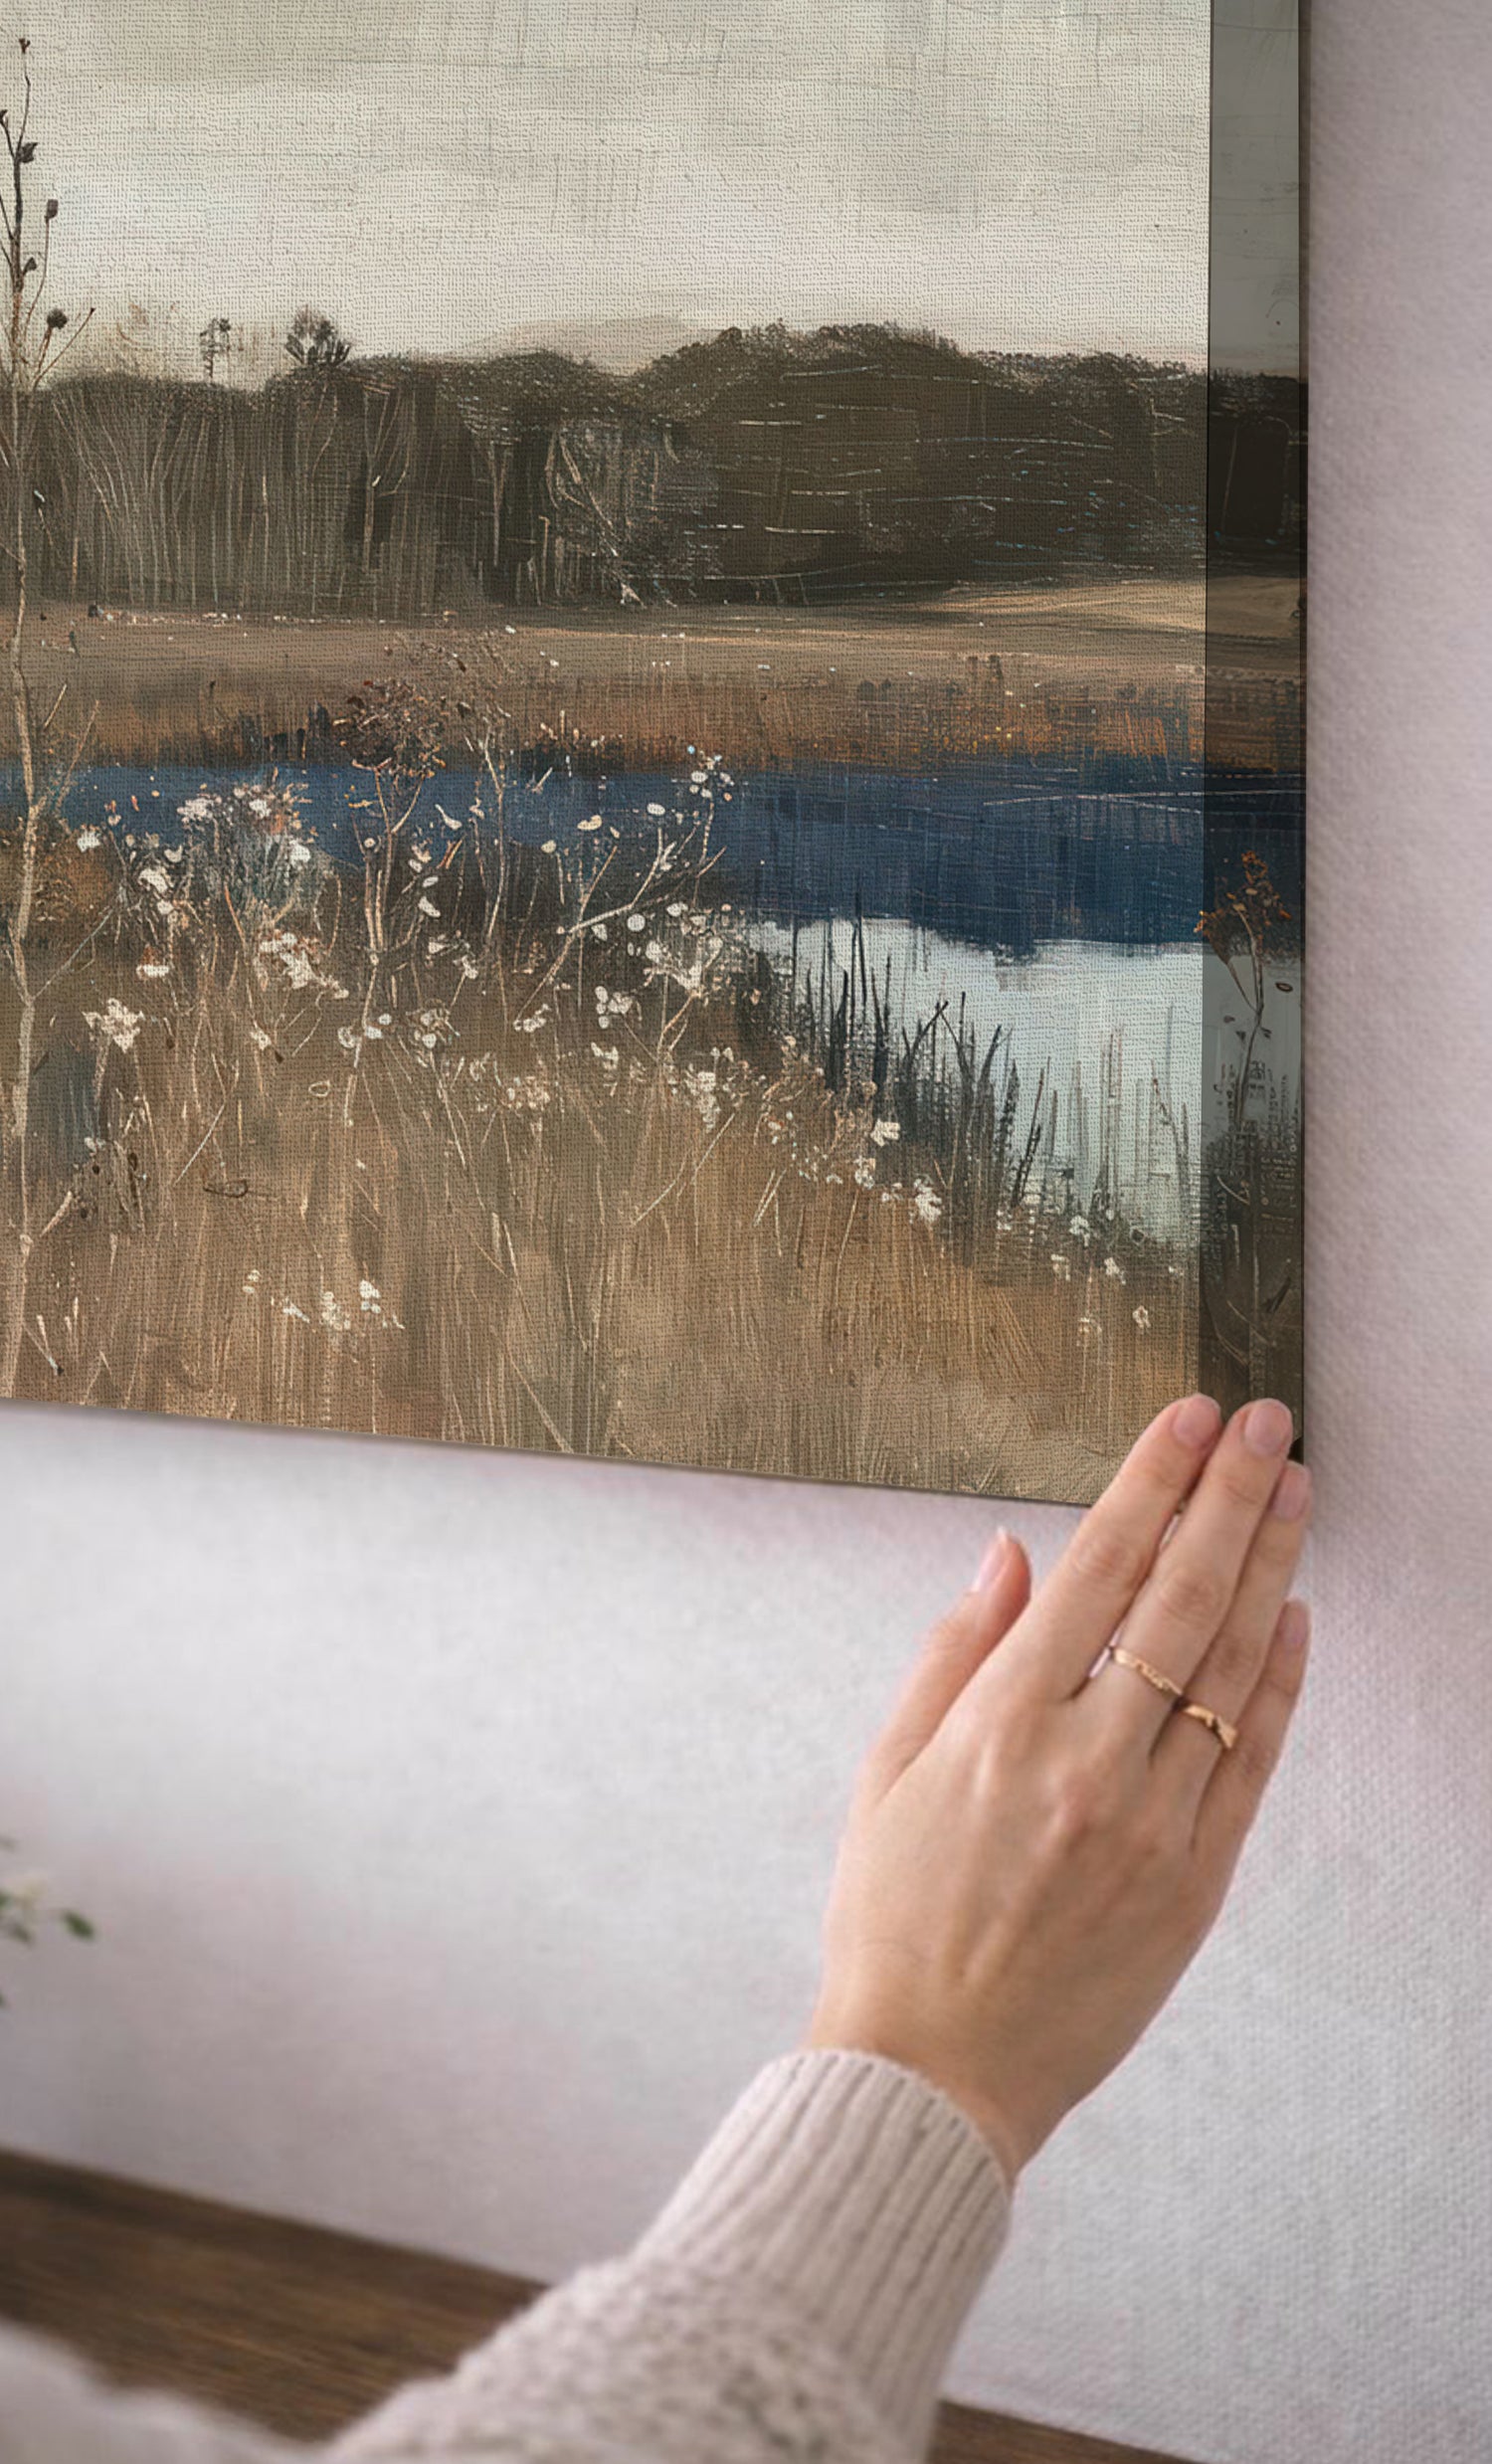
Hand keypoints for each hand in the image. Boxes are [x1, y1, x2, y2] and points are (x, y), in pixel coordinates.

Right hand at [803, 1394, 1311, 2191]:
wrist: (932, 2074)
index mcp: (1001, 1724)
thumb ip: (954, 1653)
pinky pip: (1251, 1761)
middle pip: (1180, 1598)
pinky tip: (1297, 1616)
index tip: (1188, 1419)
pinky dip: (1281, 1683)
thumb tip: (1008, 1555)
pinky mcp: (1193, 1882)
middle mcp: (1085, 1762)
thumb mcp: (887, 1772)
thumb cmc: (893, 1922)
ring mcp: (1150, 1823)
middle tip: (1266, 1422)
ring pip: (1229, 1667)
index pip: (1098, 1569)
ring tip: (1295, 1489)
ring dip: (1270, 1566)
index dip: (1151, 1482)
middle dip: (1230, 1495)